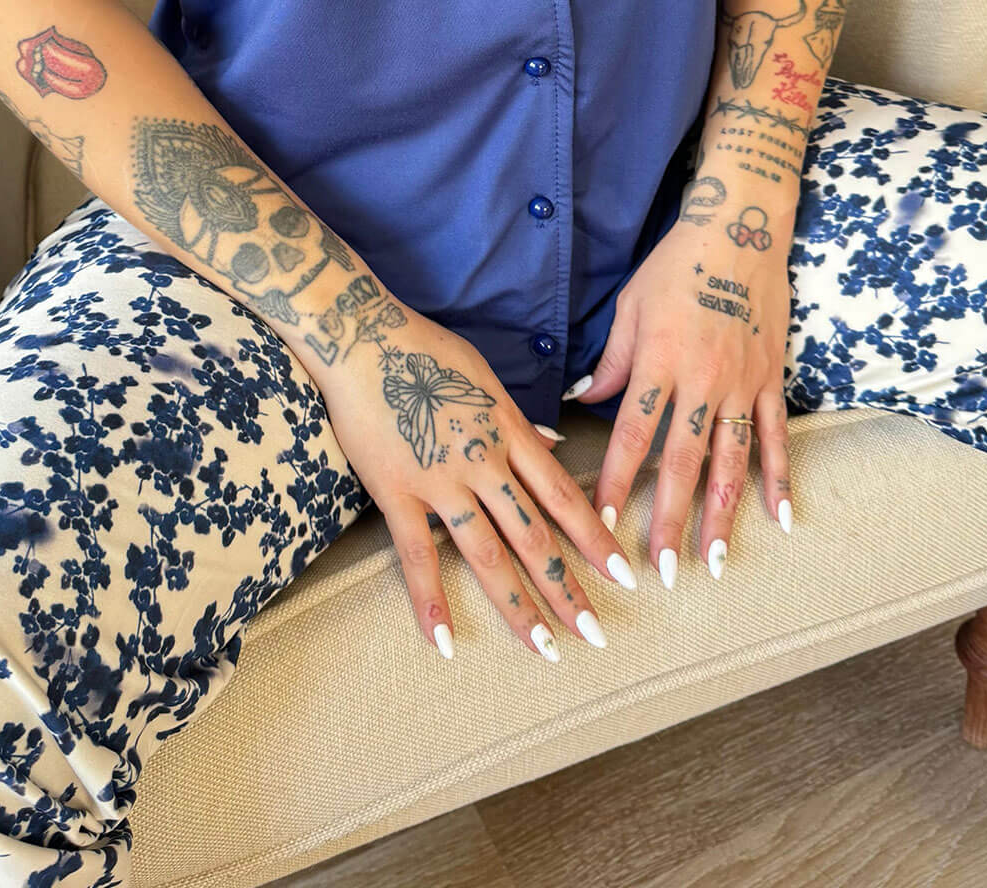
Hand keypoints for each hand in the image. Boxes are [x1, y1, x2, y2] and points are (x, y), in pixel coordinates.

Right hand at [315, 292, 637, 660]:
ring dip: (518, 606)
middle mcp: (485, 463)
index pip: (564, 495)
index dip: (595, 538)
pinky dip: (431, 601)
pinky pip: (417, 555)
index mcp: (509, 432)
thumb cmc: (424, 350)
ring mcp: (442, 481)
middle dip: (568, 587)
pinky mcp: (398, 492)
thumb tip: (554, 445)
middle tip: (596, 633)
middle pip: (535, 535)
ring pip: (488, 554)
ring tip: (545, 648)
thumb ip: (520, 420)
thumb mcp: (486, 377)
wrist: (363, 338)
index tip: (623, 575)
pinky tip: (443, 642)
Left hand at [570, 217, 793, 585]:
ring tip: (715, 561)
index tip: (604, 524)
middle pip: (682, 461)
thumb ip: (612, 361)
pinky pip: (775, 436)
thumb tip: (582, 399)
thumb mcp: (630, 306)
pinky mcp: (771, 379)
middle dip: (669, 519)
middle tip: (659, 571)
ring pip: (731, 459)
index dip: (618, 482)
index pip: (633, 434)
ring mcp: (741, 383)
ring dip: (723, 514)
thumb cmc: (675, 266)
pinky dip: (780, 478)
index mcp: (658, 361)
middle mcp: (701, 380)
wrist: (741, 231)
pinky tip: (782, 518)